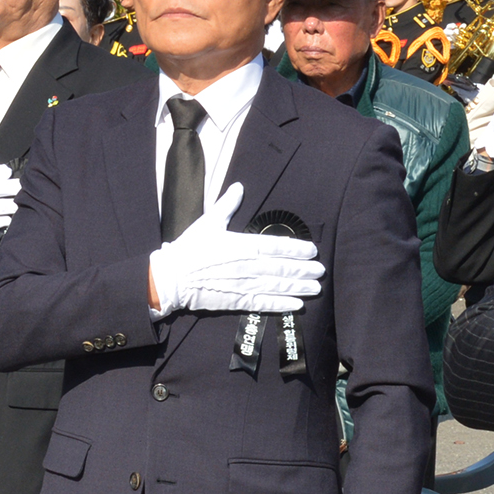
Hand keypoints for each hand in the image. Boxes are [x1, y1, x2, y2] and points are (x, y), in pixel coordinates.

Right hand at [148, 182, 322, 315]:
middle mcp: (247, 266)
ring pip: (277, 287)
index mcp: (242, 245)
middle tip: (321, 271)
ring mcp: (243, 285)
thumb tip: (239, 187)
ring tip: (315, 288)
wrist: (171, 277)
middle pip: (282, 269)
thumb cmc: (190, 248)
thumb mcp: (209, 222)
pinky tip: (297, 306)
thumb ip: (228, 205)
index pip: (276, 247)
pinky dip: (281, 305)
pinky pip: (263, 304)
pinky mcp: (236, 301)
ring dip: (299, 288)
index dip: (297, 249)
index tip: (313, 250)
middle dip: (304, 270)